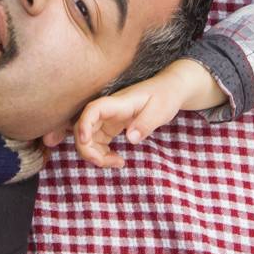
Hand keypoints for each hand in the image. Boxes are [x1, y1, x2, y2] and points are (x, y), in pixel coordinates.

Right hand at [61, 59, 225, 168]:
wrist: (169, 89)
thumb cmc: (166, 96)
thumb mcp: (161, 110)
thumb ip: (146, 124)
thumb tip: (131, 139)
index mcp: (118, 103)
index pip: (93, 110)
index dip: (84, 125)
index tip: (84, 141)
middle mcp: (108, 111)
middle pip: (84, 128)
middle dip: (88, 149)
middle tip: (109, 163)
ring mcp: (108, 119)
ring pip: (88, 138)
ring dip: (96, 155)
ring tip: (118, 163)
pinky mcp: (111, 127)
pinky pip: (97, 142)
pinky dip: (102, 154)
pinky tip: (117, 160)